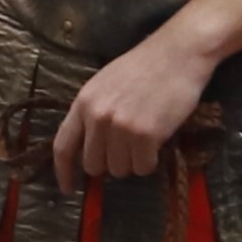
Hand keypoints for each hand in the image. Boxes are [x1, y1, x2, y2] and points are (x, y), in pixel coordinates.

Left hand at [53, 28, 220, 180]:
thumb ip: (93, 112)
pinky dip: (151, 161)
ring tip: (147, 139)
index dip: (63, 172)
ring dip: (134, 161)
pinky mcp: (146, 135)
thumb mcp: (106, 84)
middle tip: (128, 149)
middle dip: (111, 162)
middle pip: (94, 165)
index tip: (67, 188)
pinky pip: (143, 167)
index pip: (63, 146)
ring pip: (120, 169)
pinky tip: (158, 142)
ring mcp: (121, 127)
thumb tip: (91, 148)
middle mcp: (98, 117)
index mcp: (83, 103)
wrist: (178, 53)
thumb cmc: (145, 66)